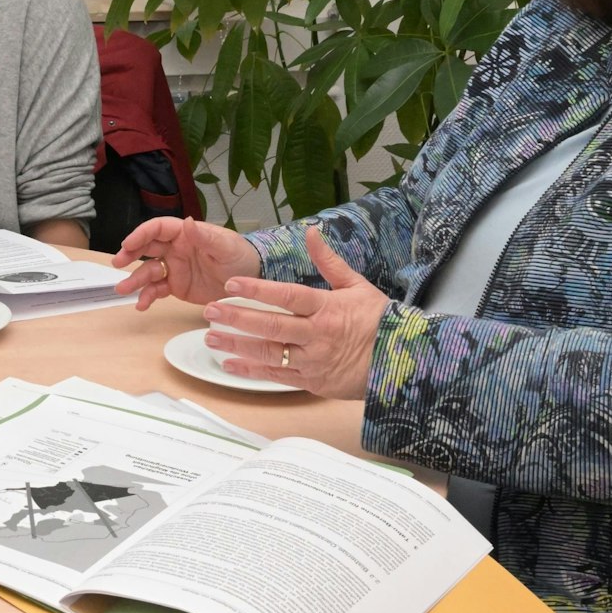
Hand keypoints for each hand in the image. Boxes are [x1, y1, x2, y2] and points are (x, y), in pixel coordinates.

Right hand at [113, 217, 260, 310]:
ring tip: (123, 290)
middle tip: (117, 263)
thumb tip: (187, 222)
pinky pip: (158, 290)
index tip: (128, 244)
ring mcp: (174, 269)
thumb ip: (204, 237)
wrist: (251, 282)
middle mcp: (175, 250)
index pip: (157, 229)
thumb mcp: (225, 246)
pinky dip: (148, 297)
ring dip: (135, 280)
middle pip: (146, 248)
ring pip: (148, 272)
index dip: (141, 235)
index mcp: (185, 235)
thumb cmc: (240, 257)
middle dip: (129, 254)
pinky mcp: (177, 287)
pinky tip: (141, 305)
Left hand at [201, 228, 390, 398]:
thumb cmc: (379, 320)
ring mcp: (313, 360)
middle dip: (237, 318)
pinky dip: (251, 371)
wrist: (401, 362)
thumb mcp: (357, 285)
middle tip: (210, 311)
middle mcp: (317, 335)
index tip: (231, 284)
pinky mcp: (311, 381)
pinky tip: (229, 365)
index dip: (257, 290)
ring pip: (269, 353)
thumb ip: (329, 260)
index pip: (287, 296)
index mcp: (326, 308)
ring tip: (211, 338)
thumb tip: (312, 231)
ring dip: (237, 346)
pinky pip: (276, 376)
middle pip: (271, 326)